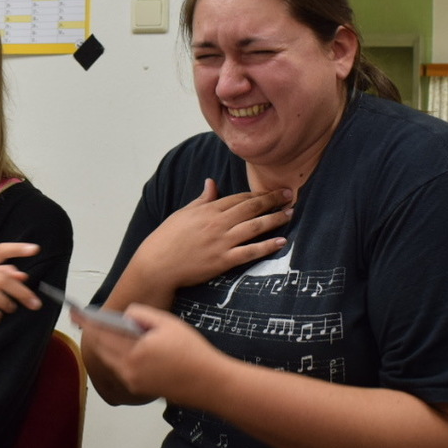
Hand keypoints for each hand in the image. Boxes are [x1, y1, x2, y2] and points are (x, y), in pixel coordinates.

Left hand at [82, 305, 222, 407]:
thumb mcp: (167, 323)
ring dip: (106, 347)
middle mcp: (128, 370)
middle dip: (94, 335)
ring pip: (111, 361)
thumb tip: (125, 316)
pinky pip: (122, 370)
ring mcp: (133, 382)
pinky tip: (123, 348)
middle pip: (103, 350)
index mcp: (132, 353)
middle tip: (85, 322)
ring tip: (104, 332)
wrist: (210, 383)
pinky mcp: (141, 390)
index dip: (89, 323)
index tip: (76, 314)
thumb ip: (142, 315)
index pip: (103, 334)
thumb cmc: (192, 351)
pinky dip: (117, 358)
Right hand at [130, 181, 289, 298]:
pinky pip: (250, 252)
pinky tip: (281, 242)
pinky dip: (267, 246)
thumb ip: (202, 199)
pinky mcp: (223, 261)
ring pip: (255, 227)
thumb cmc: (167, 238)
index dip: (259, 194)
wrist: (157, 264)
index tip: (273, 191)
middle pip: (251, 208)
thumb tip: (211, 183)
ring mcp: (222, 242)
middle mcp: (217, 223)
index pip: (239, 198)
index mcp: (208, 210)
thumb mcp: (183, 214)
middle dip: (273, 200)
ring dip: (275, 219)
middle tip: (290, 195)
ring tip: (290, 214)